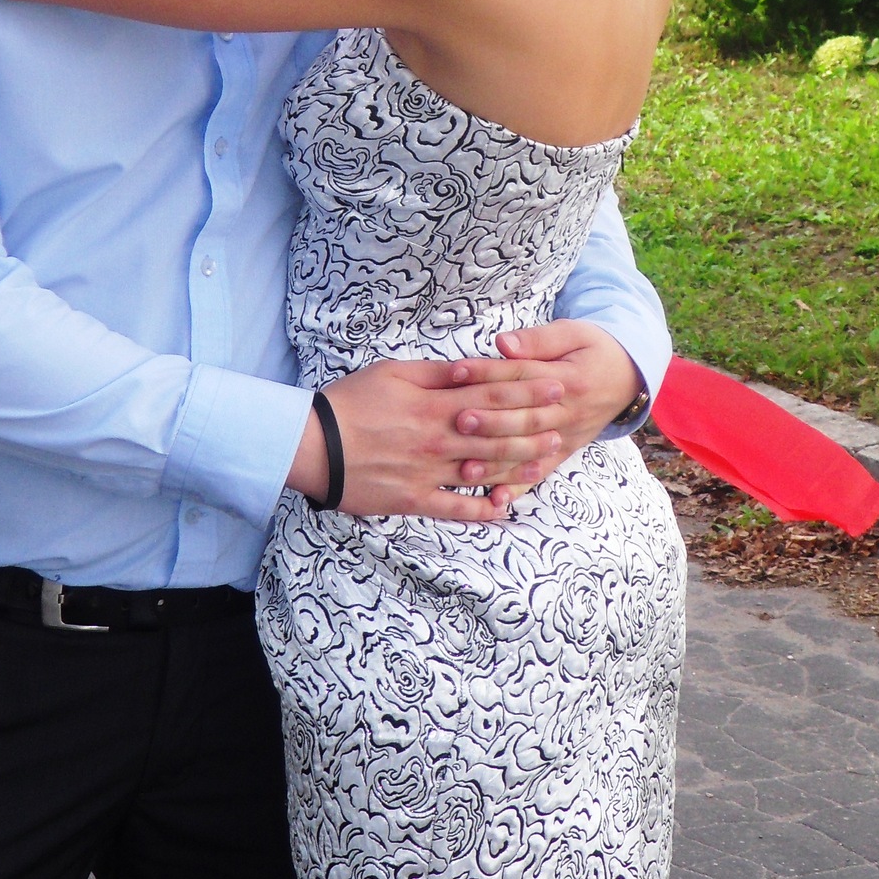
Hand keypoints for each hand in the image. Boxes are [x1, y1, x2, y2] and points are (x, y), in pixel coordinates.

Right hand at [286, 356, 571, 522]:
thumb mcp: (391, 372)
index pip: (492, 393)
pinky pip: (455, 509)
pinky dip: (481, 511)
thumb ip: (436, 372)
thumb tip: (470, 367)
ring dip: (521, 464)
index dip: (527, 388)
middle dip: (536, 424)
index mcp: (434, 403)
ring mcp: (430, 471)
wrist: (312, 446)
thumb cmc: (350, 403)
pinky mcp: (415, 499)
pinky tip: (505, 510)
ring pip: (486, 469)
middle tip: (566, 419)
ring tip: (549, 458)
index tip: (555, 383)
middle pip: (498, 431)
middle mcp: (439, 438)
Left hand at [449, 321, 645, 505]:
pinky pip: (542, 471)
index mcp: (570, 378)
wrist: (629, 376)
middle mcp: (569, 412)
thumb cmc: (594, 348)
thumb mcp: (573, 332)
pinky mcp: (566, 451)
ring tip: (468, 468)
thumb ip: (538, 339)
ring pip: (530, 450)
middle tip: (458, 420)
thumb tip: (503, 343)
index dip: (488, 372)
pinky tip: (496, 500)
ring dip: (499, 461)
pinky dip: (519, 487)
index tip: (456, 372)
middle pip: (525, 418)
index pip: (522, 376)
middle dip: (491, 421)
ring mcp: (568, 436)